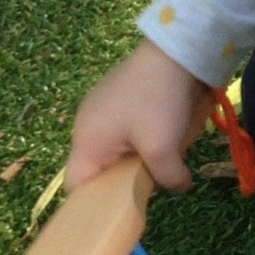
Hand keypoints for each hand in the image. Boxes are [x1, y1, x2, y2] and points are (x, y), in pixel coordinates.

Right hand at [64, 42, 216, 192]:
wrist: (176, 48)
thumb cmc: (158, 100)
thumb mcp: (163, 146)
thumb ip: (168, 176)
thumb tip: (180, 185)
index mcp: (86, 139)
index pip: (75, 186)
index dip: (93, 203)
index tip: (120, 206)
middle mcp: (84, 125)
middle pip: (94, 169)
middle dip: (119, 180)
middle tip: (145, 183)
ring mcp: (98, 108)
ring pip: (109, 151)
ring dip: (131, 159)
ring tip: (154, 158)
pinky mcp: (114, 97)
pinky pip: (119, 131)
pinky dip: (135, 140)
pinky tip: (156, 135)